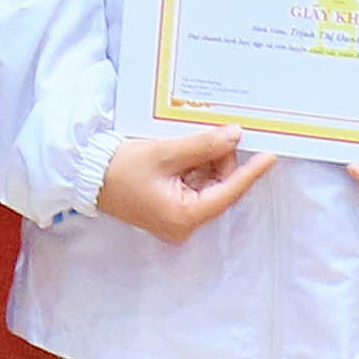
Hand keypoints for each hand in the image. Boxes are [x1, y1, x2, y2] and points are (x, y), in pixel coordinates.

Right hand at [91, 124, 272, 239]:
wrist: (87, 175)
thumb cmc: (121, 167)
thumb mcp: (164, 152)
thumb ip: (203, 145)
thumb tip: (235, 135)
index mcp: (185, 217)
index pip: (228, 192)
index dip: (250, 172)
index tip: (271, 156)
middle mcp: (185, 224)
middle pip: (219, 187)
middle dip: (218, 159)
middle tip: (210, 134)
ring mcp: (178, 218)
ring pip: (208, 184)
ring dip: (204, 161)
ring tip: (185, 143)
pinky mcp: (171, 209)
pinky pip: (194, 185)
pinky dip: (193, 166)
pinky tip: (181, 151)